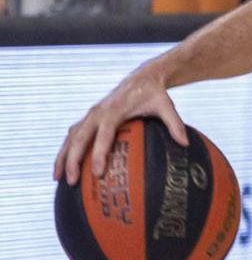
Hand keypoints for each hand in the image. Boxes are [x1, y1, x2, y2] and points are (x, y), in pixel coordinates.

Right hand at [53, 69, 188, 184]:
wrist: (142, 78)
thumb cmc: (154, 94)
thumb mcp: (166, 106)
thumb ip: (174, 124)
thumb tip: (185, 144)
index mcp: (115, 110)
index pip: (104, 135)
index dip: (99, 154)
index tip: (98, 173)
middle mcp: (98, 112)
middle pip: (80, 138)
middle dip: (73, 160)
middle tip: (71, 181)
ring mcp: (91, 114)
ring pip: (71, 137)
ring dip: (63, 156)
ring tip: (57, 178)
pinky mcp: (89, 117)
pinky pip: (73, 135)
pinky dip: (66, 149)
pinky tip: (63, 167)